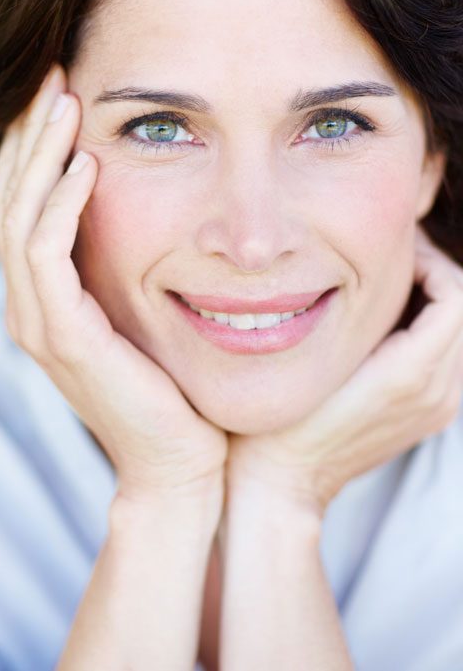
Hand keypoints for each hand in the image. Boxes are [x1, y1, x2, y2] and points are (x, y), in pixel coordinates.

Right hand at [0, 64, 226, 499]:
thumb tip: (151, 210)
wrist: (181, 461)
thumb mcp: (144, 312)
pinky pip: (49, 257)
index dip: (35, 148)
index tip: (64, 93)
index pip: (24, 205)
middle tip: (54, 77)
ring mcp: (39, 324)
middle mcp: (30, 307)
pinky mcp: (65, 339)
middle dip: (30, 135)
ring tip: (65, 100)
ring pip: (20, 218)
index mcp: (46, 298)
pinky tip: (89, 166)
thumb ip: (129, 268)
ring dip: (40, 155)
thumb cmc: (173, 386)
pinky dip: (62, 207)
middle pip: (10, 199)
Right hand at [227, 225, 462, 518]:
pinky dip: (436, 331)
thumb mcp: (320, 355)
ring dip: (438, 303)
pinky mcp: (431, 418)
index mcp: (412, 372)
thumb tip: (382, 267)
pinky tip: (395, 324)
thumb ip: (362, 312)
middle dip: (437, 277)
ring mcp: (438, 409)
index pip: (455, 295)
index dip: (430, 262)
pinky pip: (452, 359)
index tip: (395, 251)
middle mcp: (438, 393)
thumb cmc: (286, 414)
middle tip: (397, 260)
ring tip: (395, 287)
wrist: (285, 480)